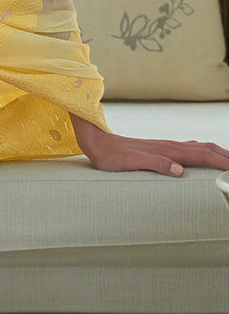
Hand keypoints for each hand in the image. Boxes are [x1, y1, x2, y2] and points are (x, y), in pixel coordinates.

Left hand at [70, 115, 228, 176]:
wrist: (97, 143)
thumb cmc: (112, 157)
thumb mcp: (131, 163)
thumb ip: (156, 164)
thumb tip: (180, 170)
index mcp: (167, 150)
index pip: (202, 155)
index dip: (220, 161)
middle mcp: (170, 146)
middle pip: (205, 149)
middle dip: (224, 156)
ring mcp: (166, 146)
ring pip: (199, 147)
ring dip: (216, 153)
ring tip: (227, 162)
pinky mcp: (160, 148)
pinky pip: (189, 149)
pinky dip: (203, 153)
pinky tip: (203, 156)